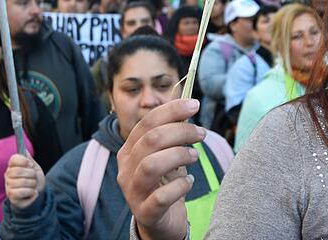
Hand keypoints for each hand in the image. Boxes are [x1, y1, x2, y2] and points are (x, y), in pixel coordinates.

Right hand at [5, 153, 44, 209]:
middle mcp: (8, 175)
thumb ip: (29, 159)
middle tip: (33, 177)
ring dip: (33, 184)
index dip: (24, 161)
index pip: (14, 159)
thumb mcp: (35, 168)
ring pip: (23, 182)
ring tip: (32, 186)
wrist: (38, 195)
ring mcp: (8, 186)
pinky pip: (23, 191)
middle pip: (18, 170)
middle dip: (31, 174)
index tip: (30, 165)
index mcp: (13, 166)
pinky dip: (31, 192)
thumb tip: (24, 150)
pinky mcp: (11, 196)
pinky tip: (31, 192)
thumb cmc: (34, 180)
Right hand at [117, 98, 204, 239]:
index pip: (147, 122)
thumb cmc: (164, 183)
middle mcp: (126, 169)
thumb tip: (189, 107)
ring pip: (152, 165)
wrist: (160, 222)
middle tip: (201, 134)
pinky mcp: (145, 212)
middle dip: (181, 131)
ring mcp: (133, 191)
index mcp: (130, 150)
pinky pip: (161, 197)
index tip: (195, 105)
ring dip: (179, 155)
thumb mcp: (166, 155)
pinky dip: (180, 186)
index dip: (171, 110)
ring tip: (195, 156)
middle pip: (151, 140)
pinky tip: (189, 181)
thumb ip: (172, 134)